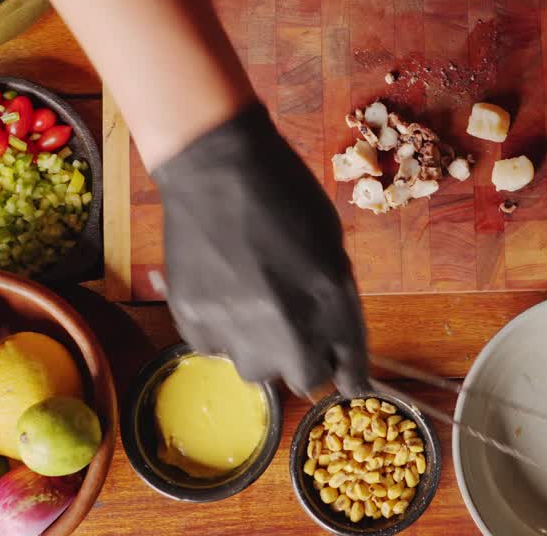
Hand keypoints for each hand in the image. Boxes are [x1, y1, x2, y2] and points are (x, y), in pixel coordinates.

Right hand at [153, 104, 368, 396]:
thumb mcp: (331, 242)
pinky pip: (214, 348)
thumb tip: (336, 340)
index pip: (352, 368)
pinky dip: (221, 330)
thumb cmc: (285, 193)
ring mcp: (237, 326)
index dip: (351, 374)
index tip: (347, 377)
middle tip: (293, 330)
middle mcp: (288, 322)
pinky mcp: (194, 319)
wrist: (217, 167)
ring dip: (260, 348)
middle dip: (305, 360)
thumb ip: (336, 297)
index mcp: (332, 297)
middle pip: (305, 380)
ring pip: (256, 370)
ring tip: (250, 304)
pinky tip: (221, 292)